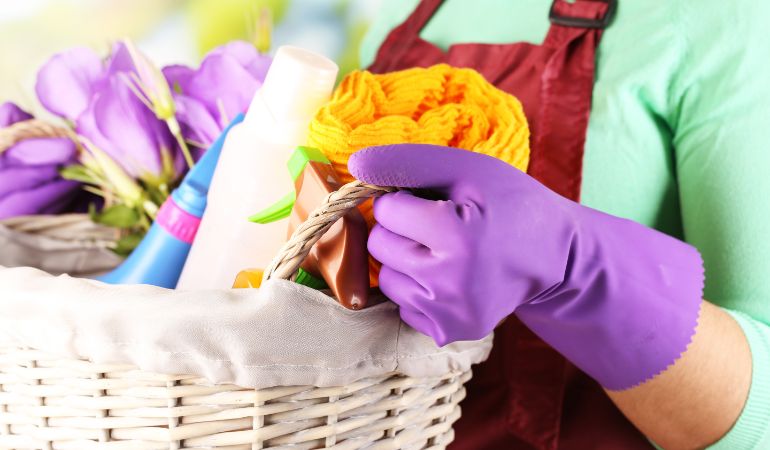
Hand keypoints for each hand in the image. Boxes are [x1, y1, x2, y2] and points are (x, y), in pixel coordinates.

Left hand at [349, 144, 702, 389]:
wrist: (554, 258)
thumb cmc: (509, 204)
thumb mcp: (467, 168)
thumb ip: (408, 161)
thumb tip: (354, 164)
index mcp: (457, 236)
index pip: (385, 210)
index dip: (405, 200)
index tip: (436, 203)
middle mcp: (449, 283)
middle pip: (378, 246)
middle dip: (400, 230)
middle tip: (439, 226)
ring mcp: (448, 314)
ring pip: (386, 277)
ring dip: (404, 260)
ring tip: (444, 252)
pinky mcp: (448, 332)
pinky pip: (402, 304)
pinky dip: (417, 288)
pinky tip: (449, 278)